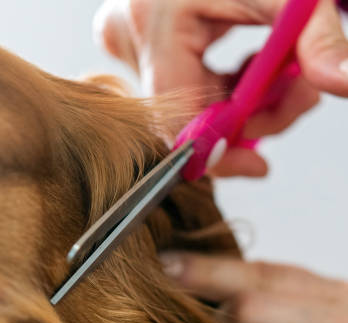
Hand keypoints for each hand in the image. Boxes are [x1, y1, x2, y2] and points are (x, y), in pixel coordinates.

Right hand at [94, 0, 347, 176]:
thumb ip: (315, 38)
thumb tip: (345, 83)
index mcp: (158, 22)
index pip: (174, 119)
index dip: (216, 150)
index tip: (257, 165)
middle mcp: (131, 34)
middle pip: (185, 113)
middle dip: (248, 115)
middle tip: (298, 94)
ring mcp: (130, 37)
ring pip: (185, 102)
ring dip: (239, 100)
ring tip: (281, 73)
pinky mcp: (138, 40)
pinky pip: (179, 84)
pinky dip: (221, 85)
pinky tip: (246, 67)